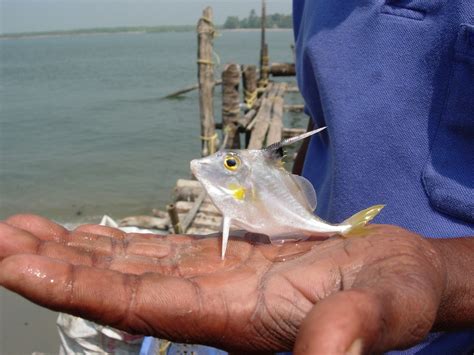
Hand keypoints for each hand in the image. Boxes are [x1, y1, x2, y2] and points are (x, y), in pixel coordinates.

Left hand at [0, 215, 468, 353]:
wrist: (395, 278)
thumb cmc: (391, 300)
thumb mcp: (378, 316)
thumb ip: (348, 336)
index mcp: (235, 319)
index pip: (138, 305)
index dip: (77, 286)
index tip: (17, 263)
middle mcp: (211, 303)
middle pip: (118, 285)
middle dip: (56, 264)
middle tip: (0, 238)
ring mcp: (214, 281)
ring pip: (130, 265)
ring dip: (77, 249)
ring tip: (24, 230)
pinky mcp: (225, 262)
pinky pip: (158, 252)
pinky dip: (118, 243)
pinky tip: (88, 235)